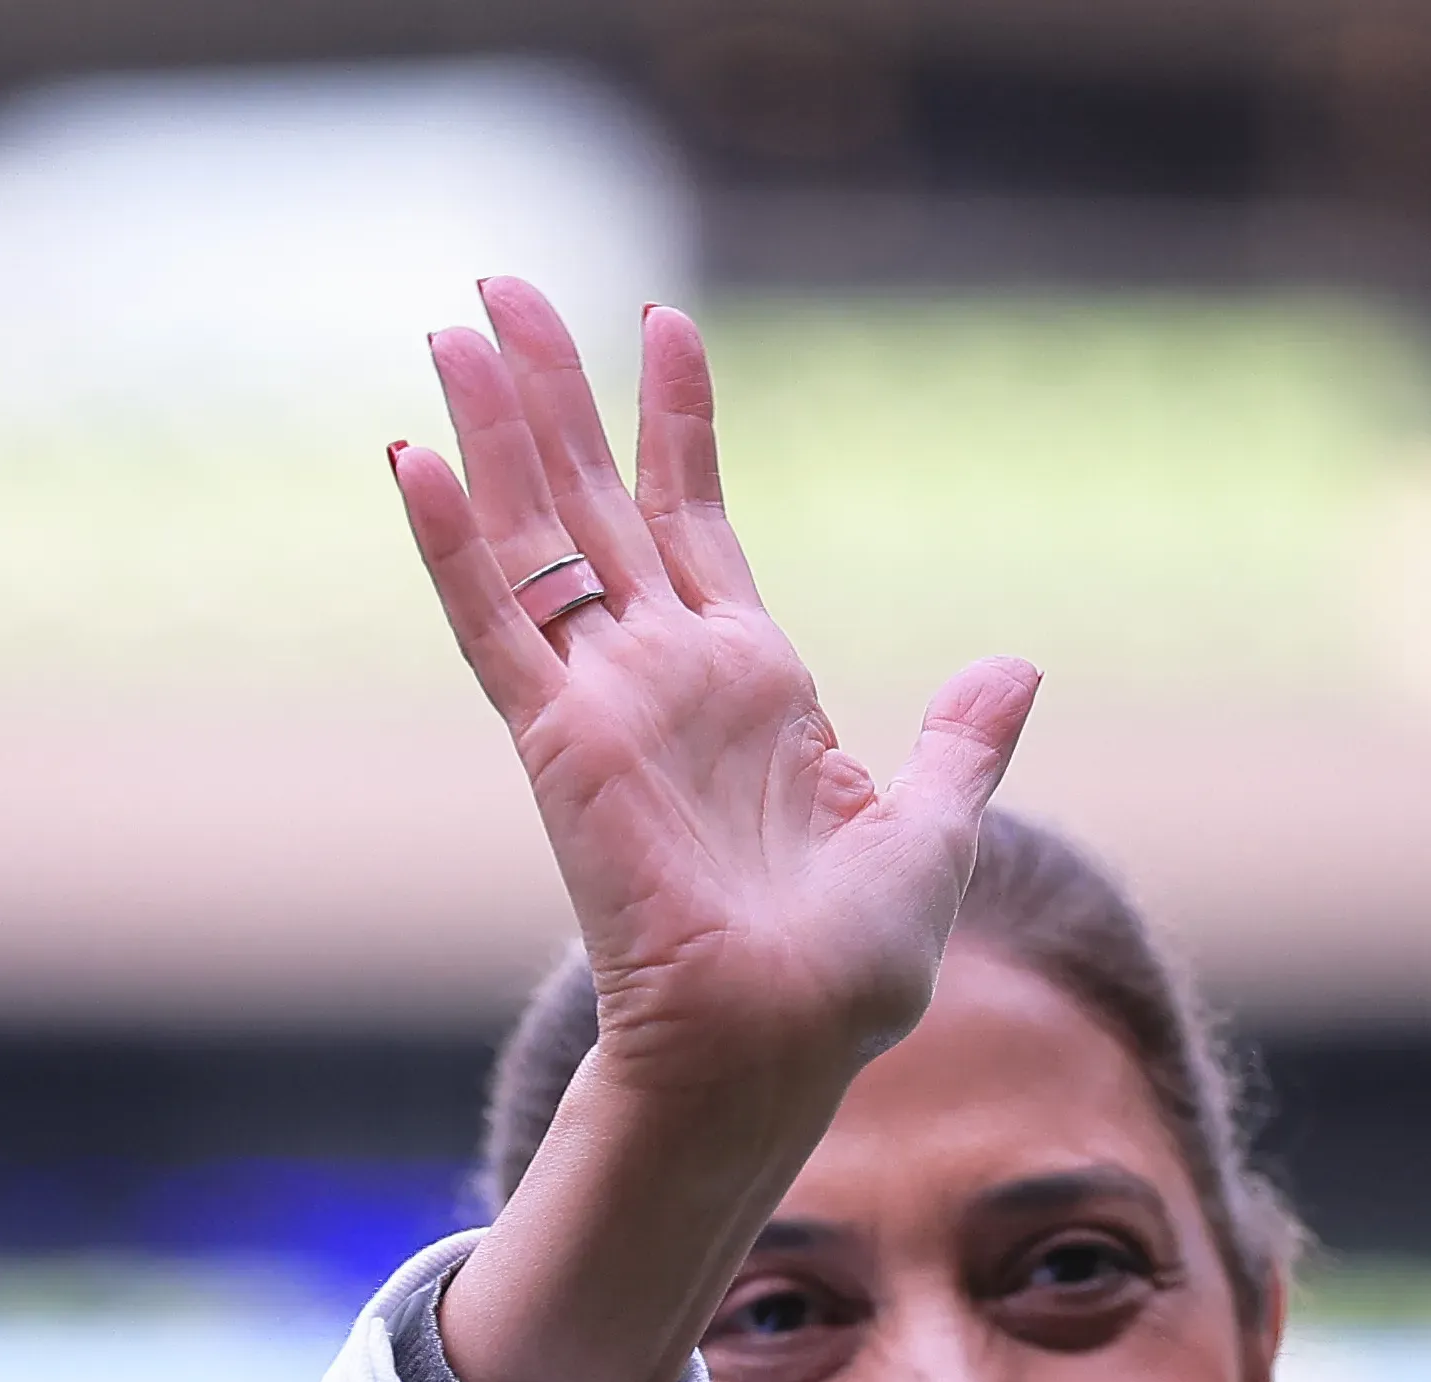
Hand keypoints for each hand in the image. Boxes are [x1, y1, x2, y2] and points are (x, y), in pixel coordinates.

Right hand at [389, 279, 1038, 1381]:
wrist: (783, 1046)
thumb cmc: (851, 973)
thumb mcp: (939, 829)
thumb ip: (962, 742)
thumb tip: (1014, 666)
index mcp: (751, 685)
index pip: (696, 521)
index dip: (679, 424)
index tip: (663, 325)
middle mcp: (664, 677)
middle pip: (593, 501)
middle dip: (551, 391)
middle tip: (500, 287)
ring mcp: (603, 702)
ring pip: (535, 535)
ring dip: (492, 429)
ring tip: (452, 326)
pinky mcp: (558, 742)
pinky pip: (496, 624)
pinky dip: (456, 542)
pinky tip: (415, 456)